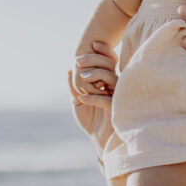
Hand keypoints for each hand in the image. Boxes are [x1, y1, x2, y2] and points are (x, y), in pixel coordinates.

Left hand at [68, 41, 117, 159]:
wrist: (99, 141)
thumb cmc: (92, 122)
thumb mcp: (78, 102)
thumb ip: (75, 87)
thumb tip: (69, 70)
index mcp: (108, 83)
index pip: (108, 61)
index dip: (103, 51)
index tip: (92, 44)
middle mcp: (115, 87)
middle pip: (109, 65)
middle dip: (94, 60)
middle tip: (78, 60)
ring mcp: (116, 97)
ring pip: (111, 78)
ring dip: (96, 75)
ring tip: (83, 76)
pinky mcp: (116, 110)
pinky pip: (107, 100)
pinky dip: (94, 98)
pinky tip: (82, 99)